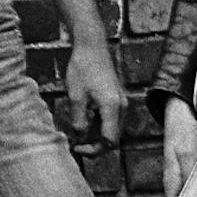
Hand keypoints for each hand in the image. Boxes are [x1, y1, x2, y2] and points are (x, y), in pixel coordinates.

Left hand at [64, 32, 127, 150]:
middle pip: (113, 138)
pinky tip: (85, 120)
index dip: (93, 150)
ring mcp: (121, 102)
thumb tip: (80, 138)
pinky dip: (100, 125)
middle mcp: (121, 106)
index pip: (109, 141)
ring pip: (112, 129)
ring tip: (77, 131)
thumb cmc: (82, 68)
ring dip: (96, 135)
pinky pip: (111, 119)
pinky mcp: (118, 98)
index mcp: (112, 107)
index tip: (77, 148)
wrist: (92, 46)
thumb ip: (79, 121)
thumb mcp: (75, 97)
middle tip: (76, 143)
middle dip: (95, 144)